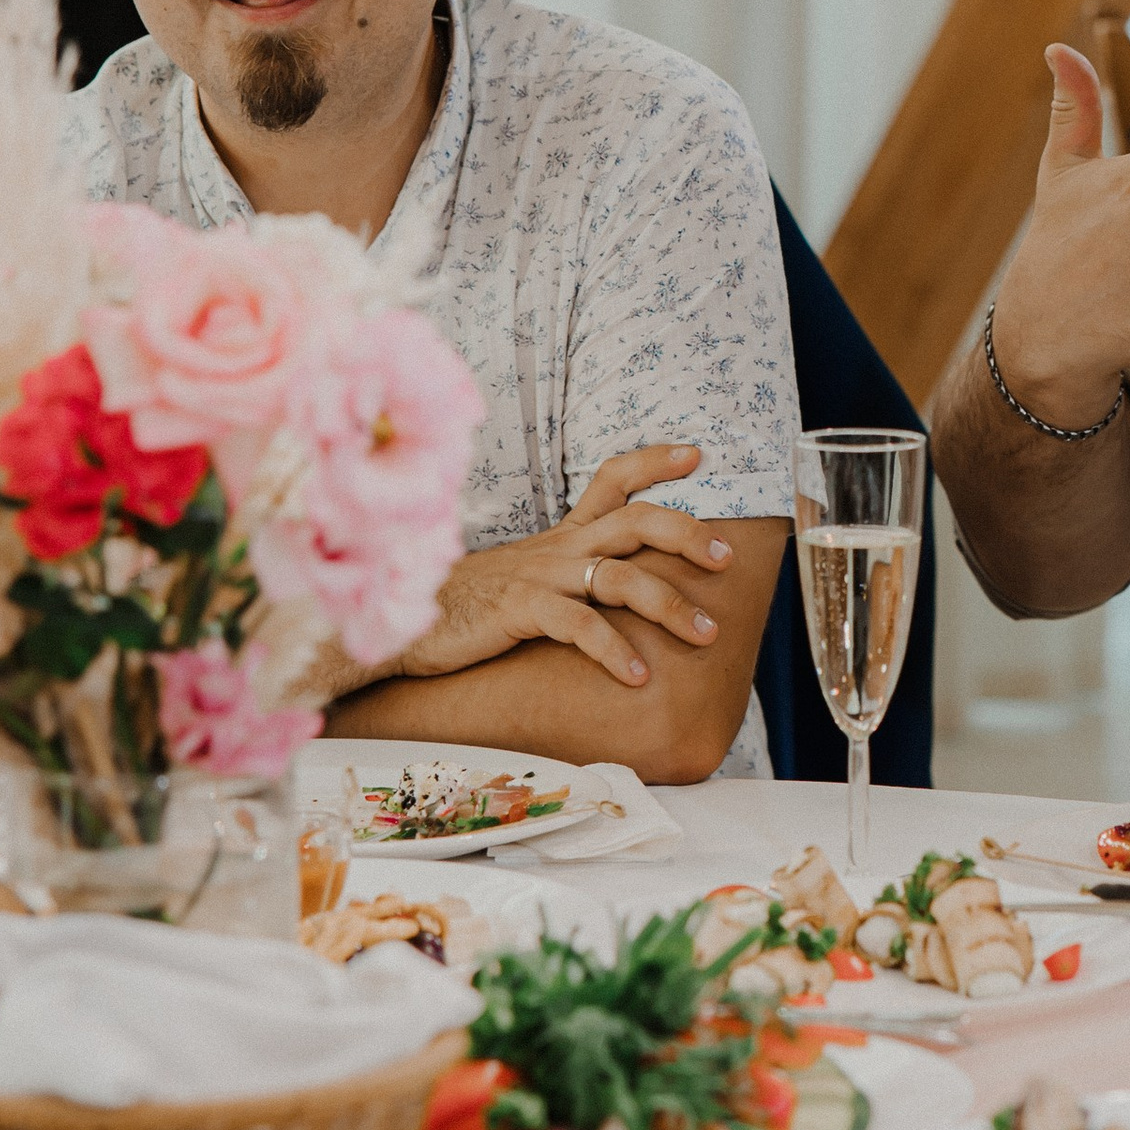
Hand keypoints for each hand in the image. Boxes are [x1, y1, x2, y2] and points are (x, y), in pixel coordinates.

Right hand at [393, 444, 740, 688]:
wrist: (402, 624)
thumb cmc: (470, 607)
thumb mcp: (528, 579)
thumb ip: (573, 575)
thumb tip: (626, 586)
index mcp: (563, 535)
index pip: (612, 478)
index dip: (655, 461)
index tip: (698, 453)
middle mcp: (559, 547)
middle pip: (636, 520)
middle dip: (688, 534)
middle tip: (727, 558)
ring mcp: (540, 576)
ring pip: (621, 576)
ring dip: (670, 605)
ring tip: (705, 634)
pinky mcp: (519, 610)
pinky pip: (579, 625)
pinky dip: (614, 650)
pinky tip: (639, 676)